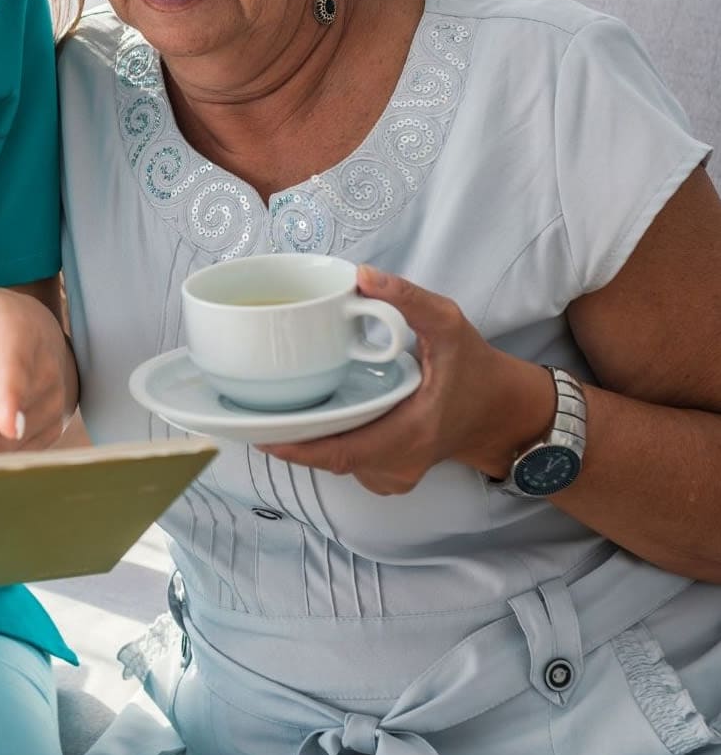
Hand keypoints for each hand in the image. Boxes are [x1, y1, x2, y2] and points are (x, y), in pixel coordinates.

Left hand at [263, 266, 554, 493]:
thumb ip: (408, 299)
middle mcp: (397, 465)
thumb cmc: (475, 370)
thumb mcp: (449, 324)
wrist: (502, 413)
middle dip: (289, 436)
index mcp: (411, 434)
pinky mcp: (387, 474)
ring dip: (305, 439)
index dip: (297, 446)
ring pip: (334, 462)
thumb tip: (362, 277)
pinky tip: (307, 417)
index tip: (259, 431)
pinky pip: (345, 462)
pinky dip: (324, 442)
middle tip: (252, 408)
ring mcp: (392, 476)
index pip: (341, 452)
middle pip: (328, 459)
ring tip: (272, 407)